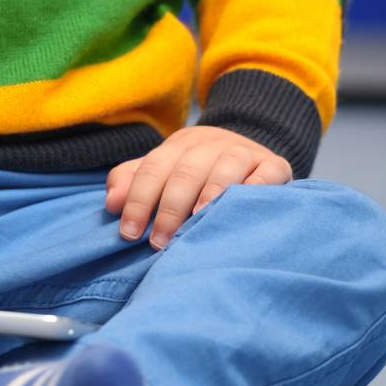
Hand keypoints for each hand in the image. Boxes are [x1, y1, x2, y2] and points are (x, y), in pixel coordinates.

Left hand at [104, 126, 291, 249]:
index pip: (153, 168)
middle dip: (169, 208)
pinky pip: (266, 173)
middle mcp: (210, 143)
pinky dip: (254, 188)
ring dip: (208, 195)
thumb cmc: (198, 172)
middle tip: (159, 242)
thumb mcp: (163, 170)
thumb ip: (132, 181)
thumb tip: (111, 202)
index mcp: (179, 145)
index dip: (139, 199)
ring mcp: (244, 151)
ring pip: (224, 167)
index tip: (129, 233)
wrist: (250, 150)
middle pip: (186, 170)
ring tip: (195, 224)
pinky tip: (239, 208)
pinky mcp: (274, 165)